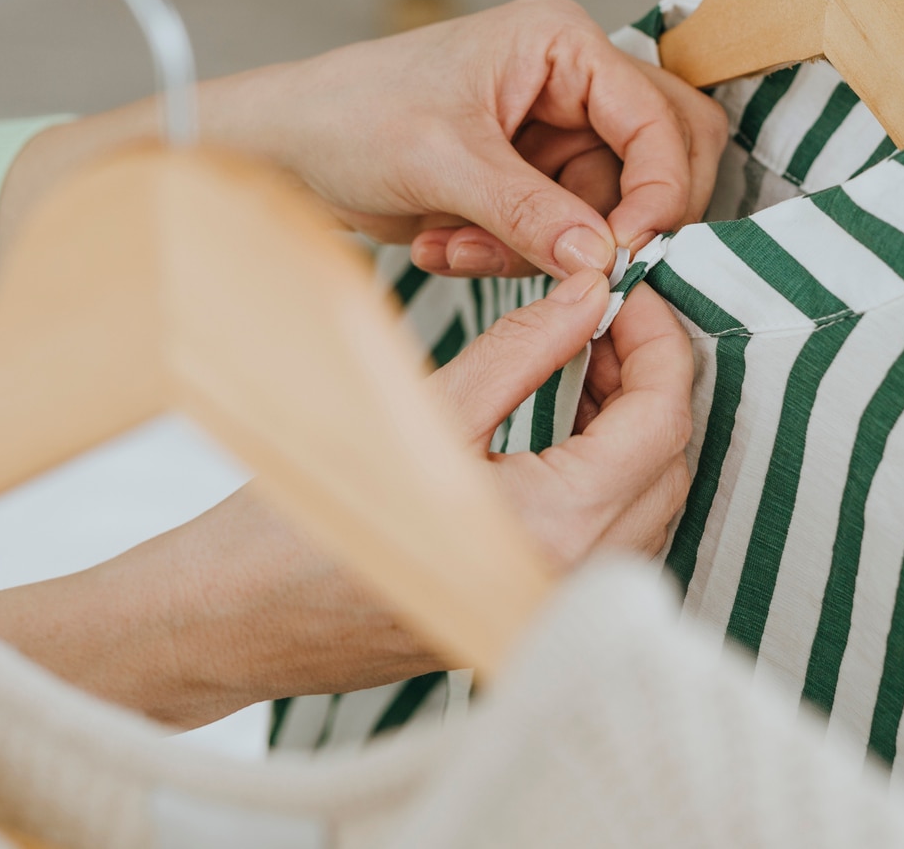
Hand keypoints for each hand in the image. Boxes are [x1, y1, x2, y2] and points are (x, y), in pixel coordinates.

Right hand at [0, 270, 694, 727]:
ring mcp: (553, 605)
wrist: (234, 617)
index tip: (627, 286)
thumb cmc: (304, 518)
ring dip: (634, 423)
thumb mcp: (421, 407)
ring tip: (585, 351)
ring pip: (649, 501)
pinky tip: (566, 415)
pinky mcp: (529, 610)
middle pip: (669, 461)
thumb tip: (592, 289)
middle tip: (606, 309)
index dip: (657, 338)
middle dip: (652, 376)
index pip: (660, 419)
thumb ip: (522, 346)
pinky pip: (611, 534)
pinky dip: (608, 469)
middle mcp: (571, 581)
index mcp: (553, 529)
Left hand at [198, 0, 724, 278]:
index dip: (659, 190)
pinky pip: (564, 233)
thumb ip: (530, 211)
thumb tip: (604, 260)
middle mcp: (573, 80)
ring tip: (459, 245)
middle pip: (663, 158)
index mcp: (561, 42)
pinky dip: (513, 254)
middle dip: (617, 221)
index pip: (659, 116)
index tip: (629, 253)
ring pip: (611, 210)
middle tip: (577, 265)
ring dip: (545, 248)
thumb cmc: (349, 117)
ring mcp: (556, 132)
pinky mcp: (533, 181)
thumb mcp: (442, 162)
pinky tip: (445, 244)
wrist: (284, 150)